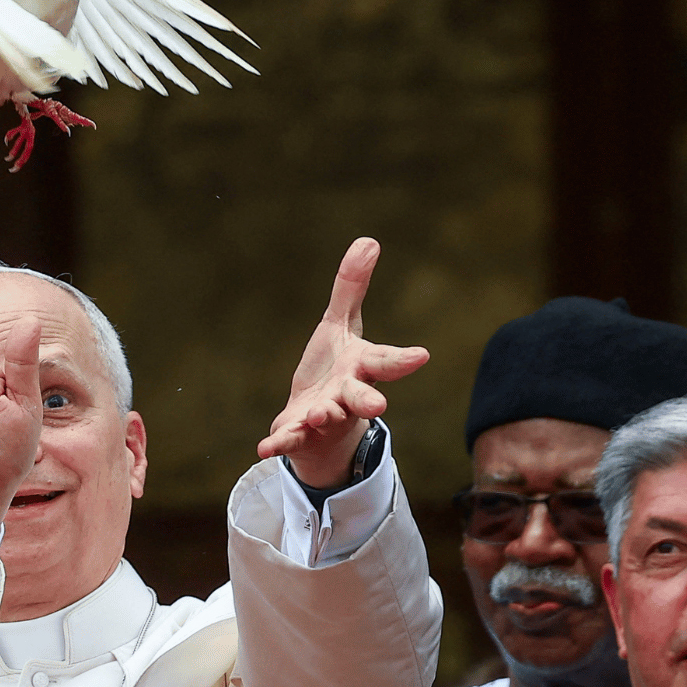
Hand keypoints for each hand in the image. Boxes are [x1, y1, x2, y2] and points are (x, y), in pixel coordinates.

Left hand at [258, 238, 429, 489]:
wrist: (316, 424)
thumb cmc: (335, 368)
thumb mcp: (340, 326)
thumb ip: (351, 288)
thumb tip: (369, 240)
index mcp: (361, 367)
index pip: (385, 361)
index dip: (402, 360)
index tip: (421, 355)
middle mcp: (347, 396)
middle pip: (361, 398)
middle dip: (369, 401)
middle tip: (379, 406)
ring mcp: (324, 418)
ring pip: (327, 418)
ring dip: (323, 415)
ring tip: (319, 413)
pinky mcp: (298, 434)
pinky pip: (289, 439)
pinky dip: (278, 443)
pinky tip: (264, 446)